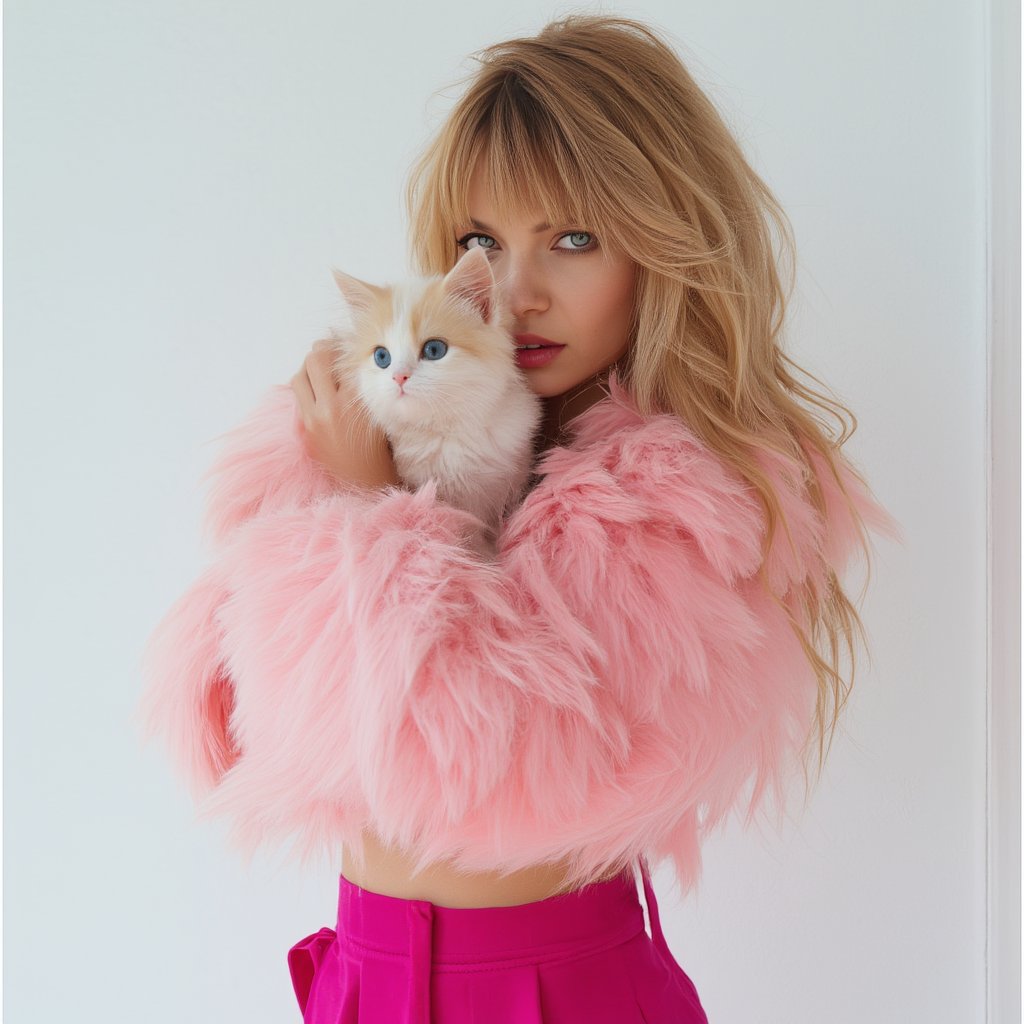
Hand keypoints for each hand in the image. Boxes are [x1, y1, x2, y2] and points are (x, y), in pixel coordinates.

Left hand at [290, 339, 398, 490]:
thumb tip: (354, 358)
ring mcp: (314, 419)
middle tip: (332, 349)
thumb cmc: (382, 446)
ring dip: (310, 368)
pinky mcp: (304, 428)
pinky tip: (319, 389)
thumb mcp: (382, 411)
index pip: (343, 359)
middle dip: (323, 350)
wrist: (367, 481)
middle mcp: (332, 408)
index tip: (348, 342)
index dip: (345, 345)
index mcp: (356, 402)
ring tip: (323, 370)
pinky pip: (298, 395)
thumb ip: (367, 385)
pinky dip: (306, 387)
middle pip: (315, 360)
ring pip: (300, 376)